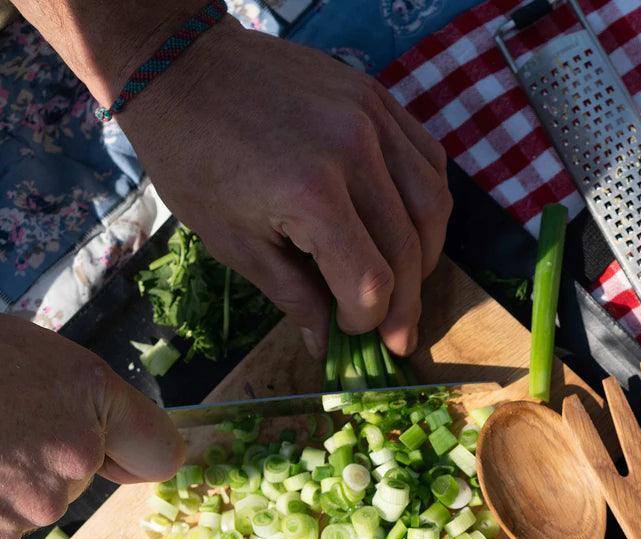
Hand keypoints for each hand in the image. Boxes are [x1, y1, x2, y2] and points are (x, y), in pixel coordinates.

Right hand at [0, 317, 184, 538]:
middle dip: (41, 458)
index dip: (131, 452)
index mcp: (91, 402)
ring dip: (0, 483)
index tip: (108, 450)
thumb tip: (110, 452)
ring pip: (28, 505)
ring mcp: (24, 508)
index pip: (159, 453)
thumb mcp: (36, 357)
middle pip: (76, 482)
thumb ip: (86, 405)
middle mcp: (69, 462)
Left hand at [118, 21, 451, 358]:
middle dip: (403, 305)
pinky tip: (408, 228)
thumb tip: (327, 345)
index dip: (367, 321)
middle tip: (395, 335)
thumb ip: (293, 296)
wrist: (179, 63)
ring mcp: (372, 118)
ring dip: (425, 258)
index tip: (350, 331)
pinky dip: (427, 205)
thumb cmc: (193, 157)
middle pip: (408, 252)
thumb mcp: (232, 242)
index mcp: (310, 194)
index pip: (370, 282)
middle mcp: (354, 151)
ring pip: (432, 209)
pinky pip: (429, 162)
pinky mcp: (378, 97)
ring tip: (404, 282)